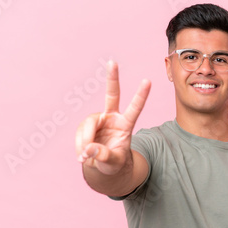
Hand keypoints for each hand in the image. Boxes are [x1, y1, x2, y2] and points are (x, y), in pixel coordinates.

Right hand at [75, 60, 150, 174]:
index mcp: (126, 125)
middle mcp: (112, 117)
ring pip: (88, 125)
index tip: (148, 81)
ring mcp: (98, 119)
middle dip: (112, 78)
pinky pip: (80, 134)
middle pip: (112, 95)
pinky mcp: (86, 125)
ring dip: (85, 142)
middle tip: (113, 62)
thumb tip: (90, 149)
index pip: (135, 109)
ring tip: (85, 158)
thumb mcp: (113, 163)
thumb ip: (104, 156)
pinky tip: (82, 156)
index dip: (141, 96)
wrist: (102, 165)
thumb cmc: (113, 163)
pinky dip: (79, 146)